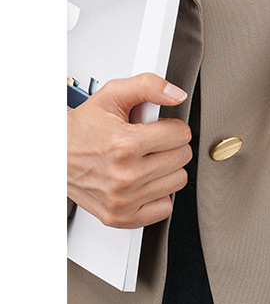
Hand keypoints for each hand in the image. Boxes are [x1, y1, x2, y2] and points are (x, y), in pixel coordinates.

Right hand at [67, 72, 192, 228]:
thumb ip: (148, 86)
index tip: (159, 127)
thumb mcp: (112, 96)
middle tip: (149, 142)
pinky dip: (158, 194)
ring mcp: (122, 200)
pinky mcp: (119, 217)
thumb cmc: (81, 128)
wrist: (53, 155)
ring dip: (166, 168)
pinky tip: (143, 181)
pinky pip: (164, 208)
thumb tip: (176, 94)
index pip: (181, 135)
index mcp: (125, 145)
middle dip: (170, 145)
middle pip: (182, 158)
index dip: (172, 126)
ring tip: (144, 159)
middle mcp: (124, 176)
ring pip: (177, 181)